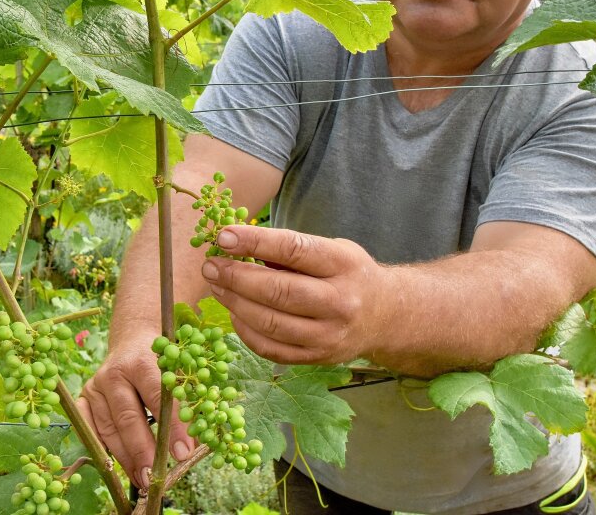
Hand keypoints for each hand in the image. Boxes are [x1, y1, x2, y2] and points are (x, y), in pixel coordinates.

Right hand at [77, 329, 195, 489]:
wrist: (132, 342)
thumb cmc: (160, 362)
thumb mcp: (177, 375)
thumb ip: (184, 407)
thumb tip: (188, 450)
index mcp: (141, 363)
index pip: (158, 398)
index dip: (171, 428)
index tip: (182, 454)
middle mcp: (113, 374)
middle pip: (128, 418)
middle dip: (143, 451)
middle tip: (156, 477)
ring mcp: (94, 387)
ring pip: (108, 429)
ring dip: (125, 458)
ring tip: (142, 479)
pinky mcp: (83, 398)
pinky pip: (88, 429)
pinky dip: (100, 449)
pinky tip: (116, 467)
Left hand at [201, 225, 386, 364]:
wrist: (385, 316)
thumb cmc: (347, 274)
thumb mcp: (330, 249)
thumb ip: (289, 248)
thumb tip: (236, 242)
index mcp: (343, 264)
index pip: (293, 249)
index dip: (255, 242)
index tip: (224, 237)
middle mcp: (339, 302)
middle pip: (278, 292)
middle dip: (236, 277)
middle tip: (210, 266)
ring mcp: (329, 335)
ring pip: (270, 323)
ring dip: (235, 304)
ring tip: (216, 286)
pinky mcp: (317, 358)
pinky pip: (271, 349)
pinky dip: (245, 331)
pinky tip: (234, 313)